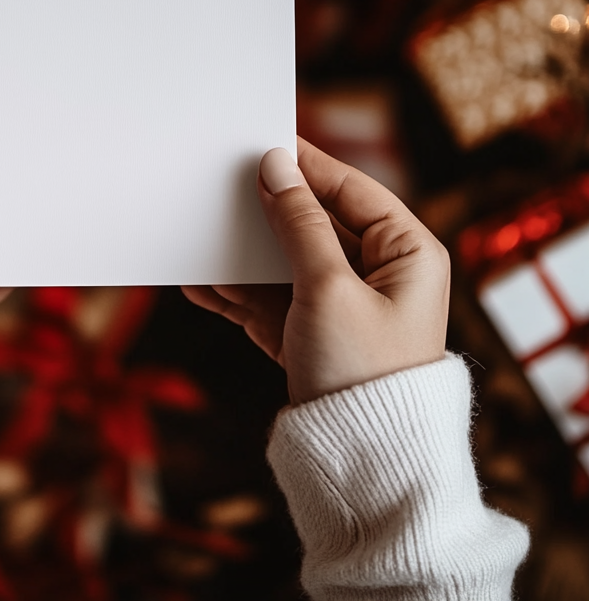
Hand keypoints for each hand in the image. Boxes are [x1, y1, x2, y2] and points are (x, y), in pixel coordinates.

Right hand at [184, 137, 448, 404]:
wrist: (362, 464)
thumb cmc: (363, 371)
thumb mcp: (327, 286)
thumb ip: (299, 223)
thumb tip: (277, 166)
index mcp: (407, 253)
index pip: (351, 190)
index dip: (306, 166)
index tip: (262, 145)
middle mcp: (380, 274)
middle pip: (314, 225)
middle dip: (267, 216)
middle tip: (225, 190)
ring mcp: (344, 306)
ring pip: (285, 263)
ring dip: (244, 258)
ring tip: (202, 242)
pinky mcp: (314, 335)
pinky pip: (270, 299)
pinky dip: (238, 294)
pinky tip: (203, 285)